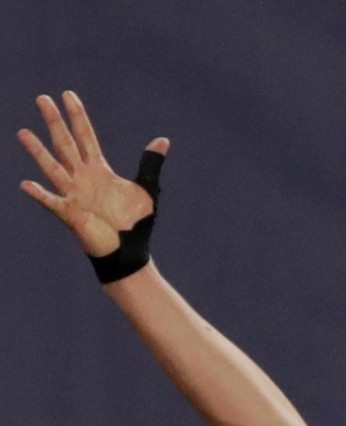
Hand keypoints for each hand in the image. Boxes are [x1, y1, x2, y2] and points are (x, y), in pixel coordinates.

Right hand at [17, 91, 168, 256]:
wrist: (129, 251)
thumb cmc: (134, 222)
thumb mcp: (147, 188)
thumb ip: (150, 164)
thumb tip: (162, 140)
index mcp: (98, 169)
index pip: (85, 136)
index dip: (77, 116)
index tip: (67, 94)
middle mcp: (82, 178)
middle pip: (66, 144)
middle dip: (55, 122)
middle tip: (42, 98)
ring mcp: (73, 194)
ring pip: (53, 168)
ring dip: (38, 151)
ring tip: (23, 133)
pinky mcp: (70, 214)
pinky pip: (52, 202)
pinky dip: (40, 194)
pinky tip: (27, 184)